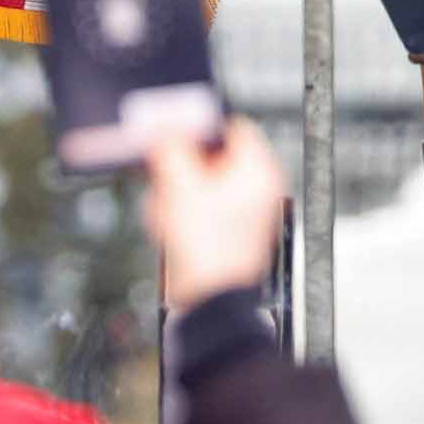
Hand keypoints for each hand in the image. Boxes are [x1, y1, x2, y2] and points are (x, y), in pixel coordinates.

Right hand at [144, 116, 289, 314]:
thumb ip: (172, 149)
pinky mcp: (226, 227)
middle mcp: (255, 188)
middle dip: (181, 166)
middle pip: (211, 155)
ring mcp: (241, 209)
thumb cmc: (208, 251)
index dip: (201, 127)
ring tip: (165, 209)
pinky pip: (197, 204)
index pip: (233, 127)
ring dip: (174, 190)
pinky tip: (169, 224)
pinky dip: (179, 209)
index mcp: (258, 172)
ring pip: (198, 180)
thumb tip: (166, 127)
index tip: (176, 130)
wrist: (210, 297)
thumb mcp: (181, 187)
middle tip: (165, 176)